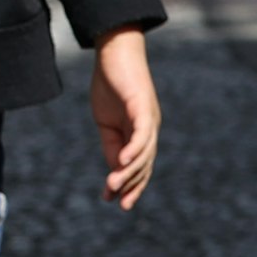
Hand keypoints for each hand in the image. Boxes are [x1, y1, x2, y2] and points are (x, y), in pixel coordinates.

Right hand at [89, 29, 158, 211]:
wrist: (114, 52)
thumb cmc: (110, 84)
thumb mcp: (106, 122)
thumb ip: (112, 145)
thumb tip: (116, 171)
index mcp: (140, 133)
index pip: (140, 166)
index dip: (130, 185)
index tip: (115, 202)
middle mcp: (150, 129)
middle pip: (146, 165)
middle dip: (134, 186)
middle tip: (121, 204)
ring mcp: (148, 118)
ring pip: (144, 153)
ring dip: (129, 171)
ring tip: (113, 184)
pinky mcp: (143, 106)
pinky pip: (142, 133)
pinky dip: (133, 149)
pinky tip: (121, 161)